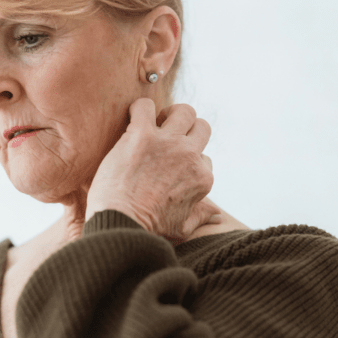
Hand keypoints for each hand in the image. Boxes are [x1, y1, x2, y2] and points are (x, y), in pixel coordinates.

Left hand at [87, 99, 217, 243]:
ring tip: (154, 124)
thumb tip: (217, 215)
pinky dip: (139, 108)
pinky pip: (145, 106)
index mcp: (202, 178)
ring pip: (183, 111)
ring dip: (170, 114)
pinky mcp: (141, 134)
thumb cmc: (149, 231)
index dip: (188, 161)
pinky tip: (132, 120)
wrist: (120, 225)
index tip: (171, 168)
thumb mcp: (181, 228)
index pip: (204, 158)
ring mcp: (167, 142)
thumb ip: (200, 216)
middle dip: (188, 129)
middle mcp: (190, 156)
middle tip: (168, 137)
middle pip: (201, 127)